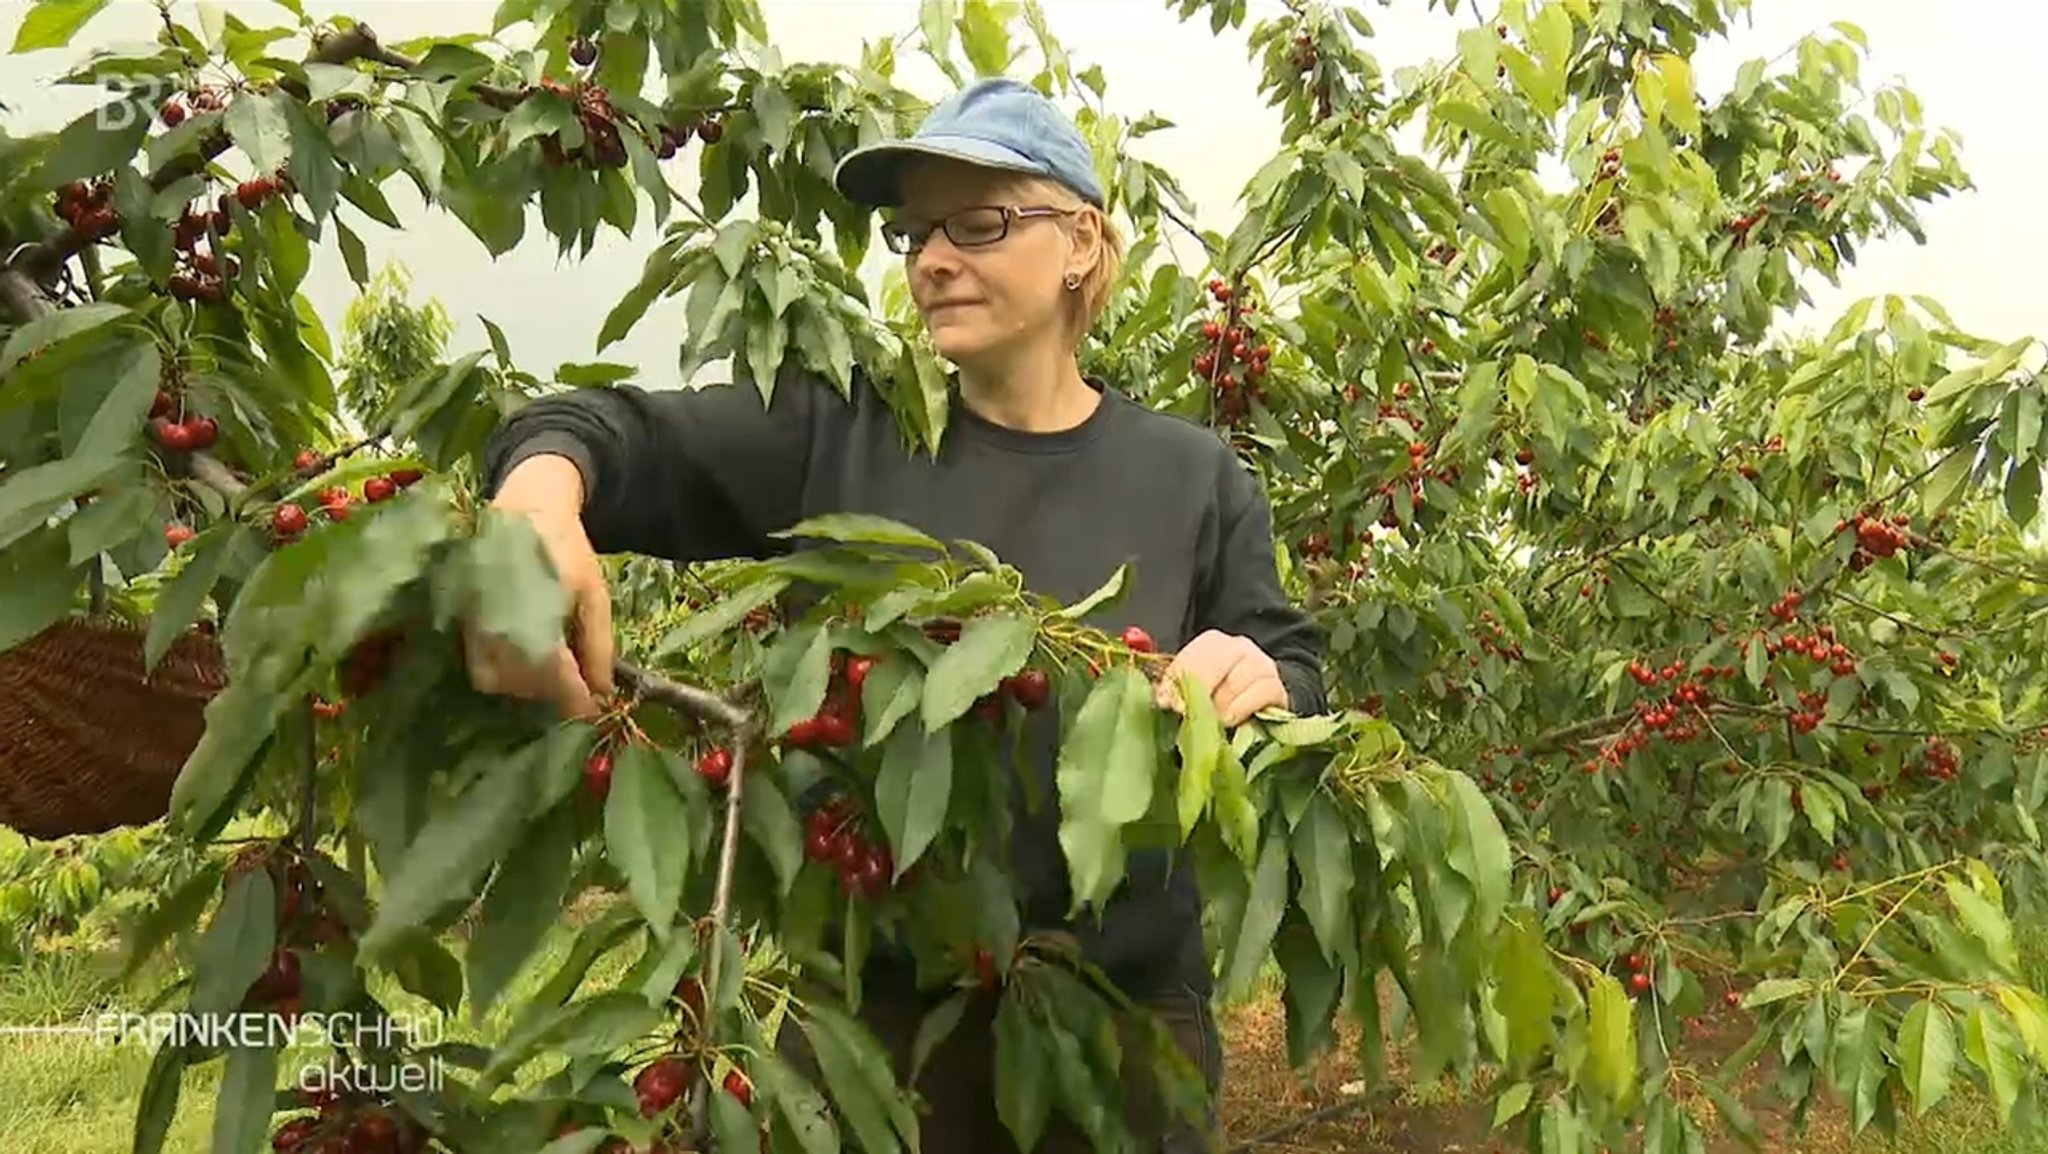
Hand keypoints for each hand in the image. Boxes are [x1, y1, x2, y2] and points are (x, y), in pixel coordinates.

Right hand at [462, 453, 614, 719]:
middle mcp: (497, 623)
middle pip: (525, 684)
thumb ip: (599, 645)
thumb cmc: (566, 549)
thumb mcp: (595, 593)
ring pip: (498, 681)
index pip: (554, 676)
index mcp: (535, 613)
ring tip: (552, 673)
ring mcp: (473, 623)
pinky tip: (525, 661)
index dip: (575, 701)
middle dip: (554, 693)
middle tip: (576, 688)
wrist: (524, 508)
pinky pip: (478, 666)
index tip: (592, 710)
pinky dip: (503, 674)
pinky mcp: (460, 621)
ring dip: (528, 687)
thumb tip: (604, 692)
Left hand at [1153, 629, 1289, 726]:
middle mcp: (1239, 646)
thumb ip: (1175, 689)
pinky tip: (1233, 720)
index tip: (1169, 705)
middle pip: (1213, 668)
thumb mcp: (1193, 689)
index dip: (1176, 684)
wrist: (1258, 699)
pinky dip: (1242, 710)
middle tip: (1190, 717)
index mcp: (1213, 642)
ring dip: (1220, 707)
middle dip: (1199, 696)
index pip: (1190, 660)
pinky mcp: (1277, 687)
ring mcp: (1261, 664)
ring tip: (1213, 721)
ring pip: (1235, 683)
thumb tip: (1165, 699)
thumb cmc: (1218, 695)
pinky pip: (1259, 695)